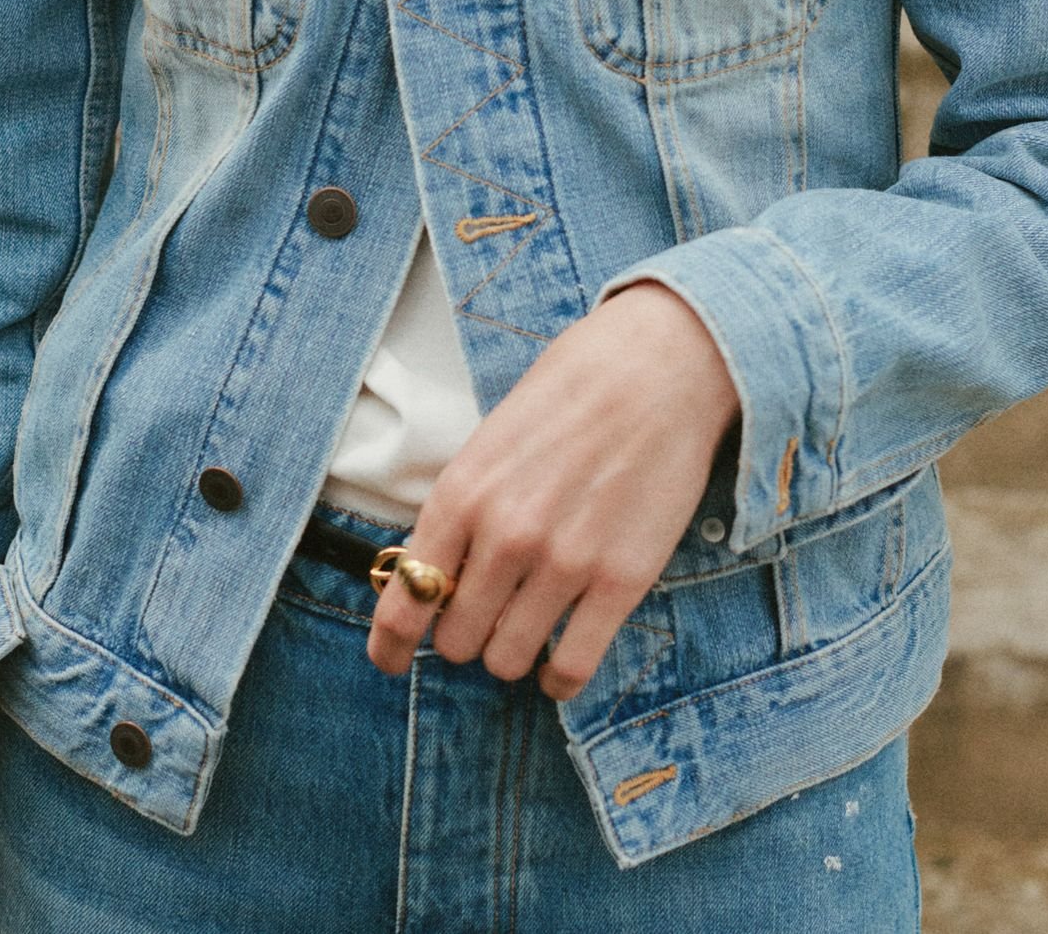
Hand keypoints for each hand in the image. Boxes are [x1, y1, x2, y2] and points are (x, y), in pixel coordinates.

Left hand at [366, 280, 740, 700]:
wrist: (657, 368)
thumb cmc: (570, 393)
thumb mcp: (491, 441)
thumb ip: (462, 508)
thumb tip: (436, 576)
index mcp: (462, 493)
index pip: (405, 599)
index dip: (391, 644)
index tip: (391, 661)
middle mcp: (505, 535)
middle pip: (456, 639)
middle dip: (463, 635)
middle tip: (484, 616)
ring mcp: (563, 563)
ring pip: (507, 660)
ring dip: (509, 654)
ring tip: (524, 629)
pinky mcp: (620, 582)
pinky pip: (571, 668)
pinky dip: (558, 679)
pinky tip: (558, 664)